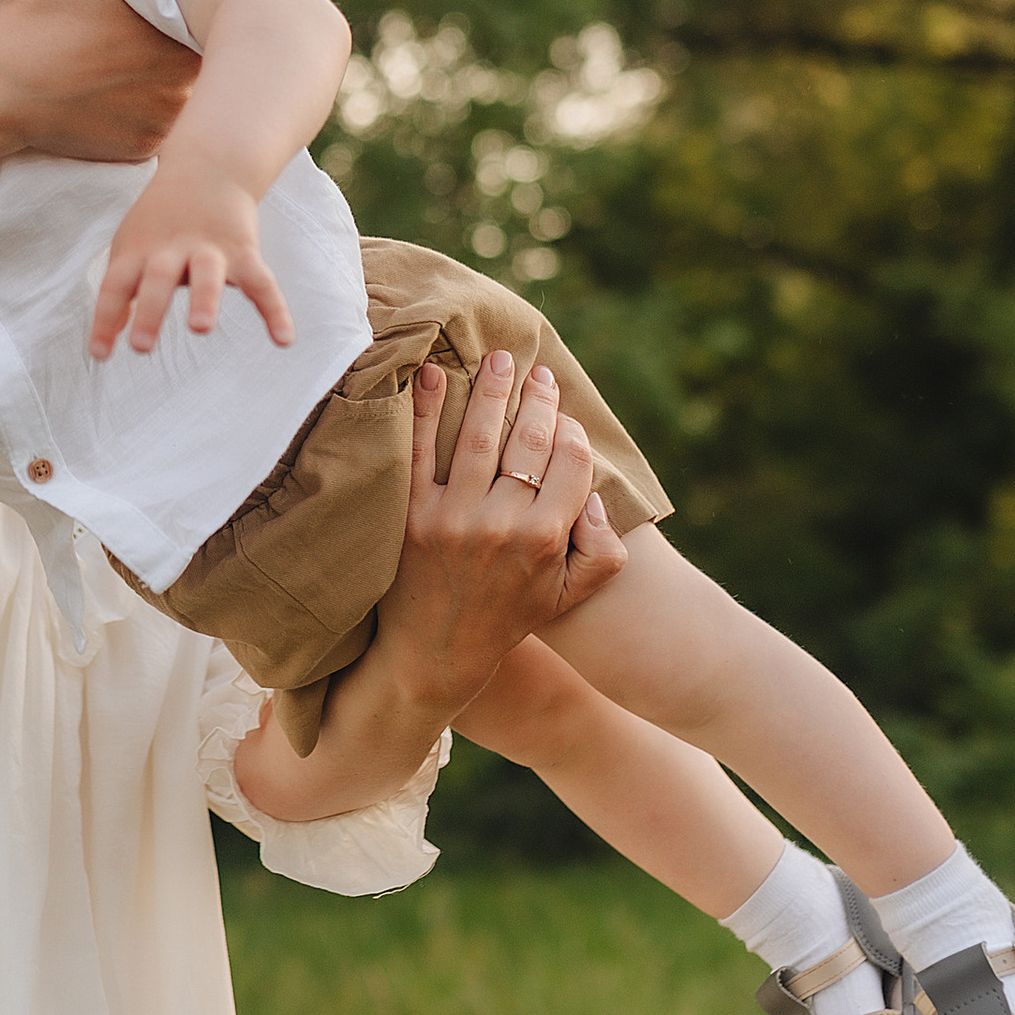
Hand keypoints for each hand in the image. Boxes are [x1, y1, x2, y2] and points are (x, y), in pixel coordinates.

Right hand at [0, 0, 198, 164]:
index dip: (202, 3)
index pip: (218, 15)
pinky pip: (161, 131)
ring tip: (131, 61)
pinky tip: (115, 95)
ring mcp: (167, 120)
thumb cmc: (41, 7)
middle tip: (148, 28)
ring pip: (188, 95)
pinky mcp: (143, 149)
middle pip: (208, 57)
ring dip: (171, 80)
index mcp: (186, 28)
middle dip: (188, 42)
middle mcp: (188, 80)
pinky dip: (146, 114)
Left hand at [90, 154, 295, 358]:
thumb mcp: (131, 247)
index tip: (99, 354)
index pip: (115, 286)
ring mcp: (209, 249)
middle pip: (157, 280)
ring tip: (200, 327)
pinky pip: (261, 283)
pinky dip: (275, 310)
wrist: (209, 166)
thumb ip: (120, 293)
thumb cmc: (161, 219)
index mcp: (139, 250)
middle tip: (141, 346)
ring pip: (206, 276)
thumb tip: (105, 340)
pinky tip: (284, 339)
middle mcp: (172, 250)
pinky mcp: (243, 251)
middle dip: (149, 311)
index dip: (104, 320)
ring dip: (203, 300)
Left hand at [371, 351, 629, 716]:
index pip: (569, 463)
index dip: (570, 431)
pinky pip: (418, 453)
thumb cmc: (508, 617)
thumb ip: (604, 553)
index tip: (563, 416)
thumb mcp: (570, 597)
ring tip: (499, 360)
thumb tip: (598, 502)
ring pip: (478, 437)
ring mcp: (452, 520)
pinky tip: (436, 376)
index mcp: (546, 540)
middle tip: (537, 372)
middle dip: (537, 399)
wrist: (435, 654)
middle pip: (528, 441)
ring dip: (491, 390)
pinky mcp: (410, 518)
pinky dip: (427, 410)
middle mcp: (501, 526)